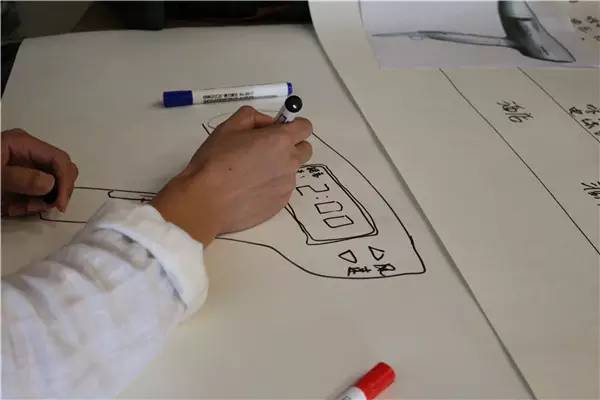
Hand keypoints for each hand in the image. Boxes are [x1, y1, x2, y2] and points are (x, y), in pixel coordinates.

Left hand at [2, 129, 78, 216]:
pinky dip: (31, 204)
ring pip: (53, 184)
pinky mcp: (21, 178)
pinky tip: (13, 207)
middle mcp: (29, 152)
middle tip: (41, 208)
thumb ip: (20, 178)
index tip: (60, 205)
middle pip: (61, 170)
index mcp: (23, 143)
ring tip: (18, 209)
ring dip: (41, 201)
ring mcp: (26, 165)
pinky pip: (39, 192)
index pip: (59, 159)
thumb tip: (52, 183)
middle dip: (57, 192)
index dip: (65, 182)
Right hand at [151, 106, 312, 244]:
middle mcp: (290, 163)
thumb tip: (268, 123)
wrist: (206, 201)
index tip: (279, 129)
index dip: (293, 125)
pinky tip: (249, 189)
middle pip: (304, 150)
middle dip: (291, 146)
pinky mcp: (280, 204)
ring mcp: (287, 186)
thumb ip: (254, 117)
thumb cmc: (215, 161)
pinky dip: (271, 186)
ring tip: (251, 174)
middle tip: (266, 150)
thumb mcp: (229, 127)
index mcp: (280, 140)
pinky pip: (282, 189)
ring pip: (291, 171)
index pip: (305, 127)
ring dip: (278, 168)